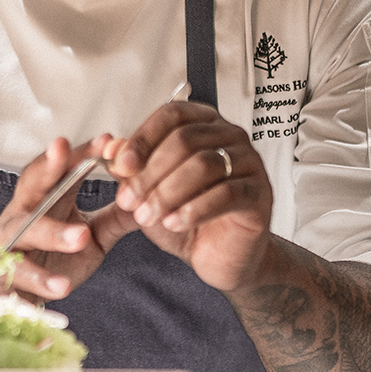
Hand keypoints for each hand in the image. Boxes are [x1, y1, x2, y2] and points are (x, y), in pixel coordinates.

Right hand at [0, 136, 112, 301]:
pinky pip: (20, 277)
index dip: (80, 154)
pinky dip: (41, 281)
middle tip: (63, 150)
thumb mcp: (88, 238)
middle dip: (46, 167)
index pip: (61, 170)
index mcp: (44, 201)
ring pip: (27, 232)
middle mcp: (22, 216)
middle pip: (31, 185)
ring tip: (81, 237)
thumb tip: (151, 199)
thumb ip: (114, 219)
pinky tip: (62, 287)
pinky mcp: (1, 277)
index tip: (106, 140)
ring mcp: (8, 244)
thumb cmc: (48, 260)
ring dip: (53, 233)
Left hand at [106, 99, 271, 291]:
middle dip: (149, 173)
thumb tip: (110, 149)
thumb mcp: (149, 192)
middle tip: (128, 200)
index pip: (172, 115)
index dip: (142, 138)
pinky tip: (175, 223)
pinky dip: (194, 210)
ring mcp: (250, 163)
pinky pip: (227, 194)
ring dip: (167, 193)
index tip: (120, 165)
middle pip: (185, 140)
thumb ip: (131, 170)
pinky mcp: (260, 193)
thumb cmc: (186, 217)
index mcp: (203, 124)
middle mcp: (230, 136)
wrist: (220, 255)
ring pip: (204, 166)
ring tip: (147, 216)